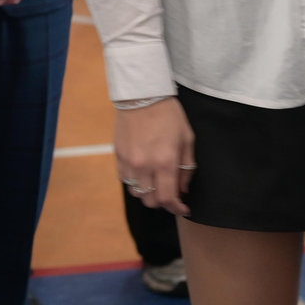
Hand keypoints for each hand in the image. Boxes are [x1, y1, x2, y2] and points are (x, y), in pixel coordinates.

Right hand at [114, 98, 192, 215]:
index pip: (168, 198)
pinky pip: (124, 179)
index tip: (183, 208)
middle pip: (150, 200)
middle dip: (163, 202)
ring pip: (136, 192)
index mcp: (165, 162)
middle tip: (171, 195)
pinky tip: (143, 173)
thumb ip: (187, 167)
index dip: (177, 209)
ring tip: (156, 183)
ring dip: (147, 193)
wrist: (142, 95)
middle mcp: (144, 166)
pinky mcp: (118, 155)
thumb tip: (183, 189)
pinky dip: (135, 182)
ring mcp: (129, 161)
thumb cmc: (169, 115)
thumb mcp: (187, 139)